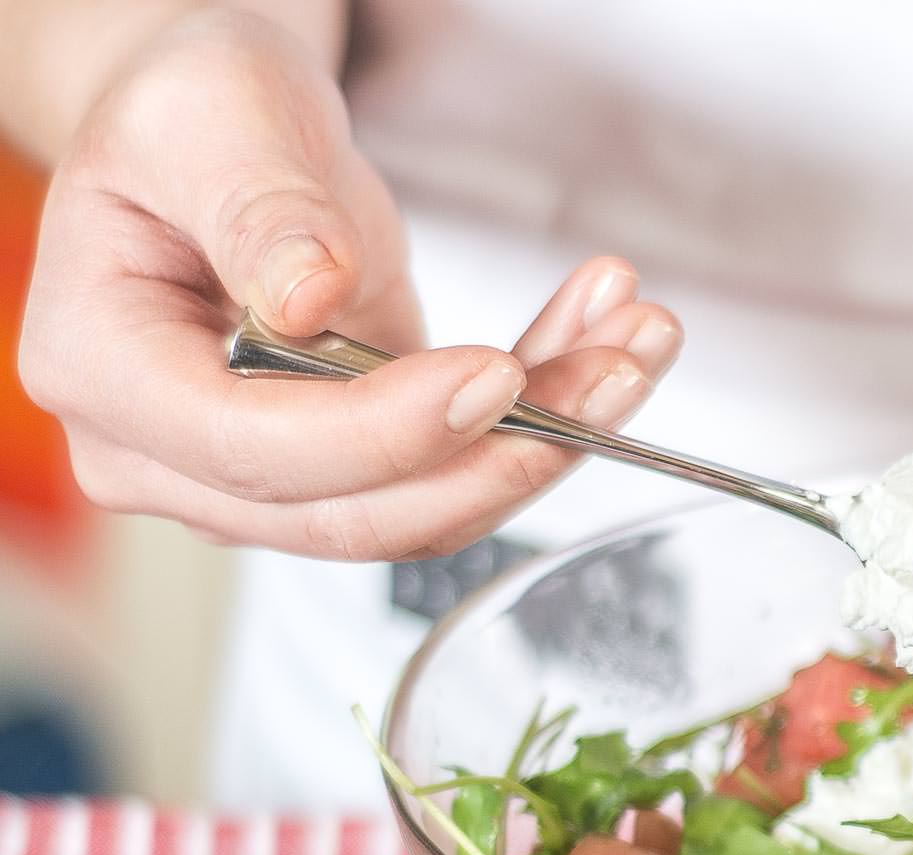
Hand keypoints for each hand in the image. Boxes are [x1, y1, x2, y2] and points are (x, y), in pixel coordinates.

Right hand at [17, 10, 680, 559]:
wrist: (225, 135)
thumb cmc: (196, 114)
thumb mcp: (212, 116)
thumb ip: (257, 207)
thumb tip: (306, 298)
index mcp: (107, 372)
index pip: (258, 451)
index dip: (389, 432)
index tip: (495, 374)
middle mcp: (173, 455)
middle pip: (361, 513)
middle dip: (507, 452)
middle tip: (617, 368)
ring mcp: (266, 479)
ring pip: (432, 504)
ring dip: (554, 435)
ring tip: (636, 340)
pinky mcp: (353, 470)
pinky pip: (463, 469)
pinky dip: (548, 411)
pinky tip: (603, 337)